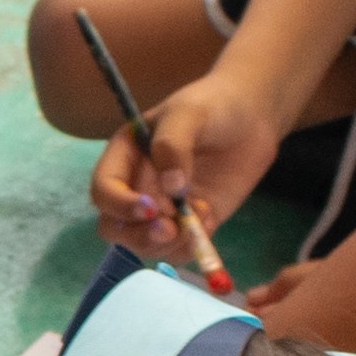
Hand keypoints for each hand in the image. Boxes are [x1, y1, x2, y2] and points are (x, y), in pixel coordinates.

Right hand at [83, 50, 286, 257]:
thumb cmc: (212, 105)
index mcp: (124, 159)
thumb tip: (171, 188)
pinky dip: (192, 245)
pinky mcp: (190, 224)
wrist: (252, 115)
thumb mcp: (188, 114)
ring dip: (169, 243)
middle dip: (139, 235)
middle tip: (170, 228)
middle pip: (116, 228)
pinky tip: (210, 217)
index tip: (150, 207)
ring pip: (146, 245)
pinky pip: (179, 250)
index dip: (119, 204)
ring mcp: (163, 210)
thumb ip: (172, 146)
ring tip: (200, 215)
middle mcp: (136, 188)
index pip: (103, 191)